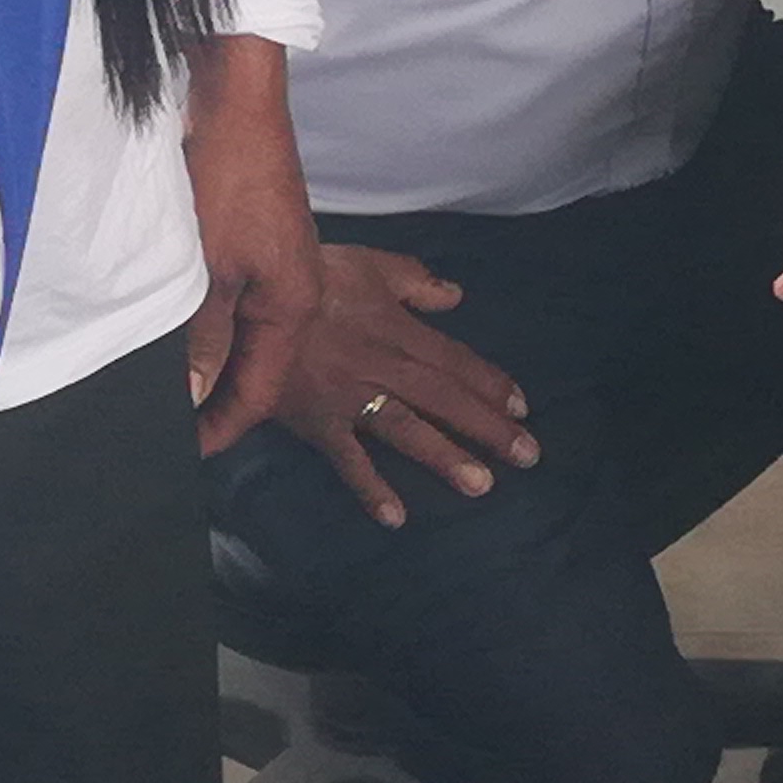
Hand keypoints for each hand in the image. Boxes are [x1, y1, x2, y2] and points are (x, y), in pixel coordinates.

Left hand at [180, 40, 323, 455]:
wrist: (233, 98)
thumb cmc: (226, 177)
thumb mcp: (208, 266)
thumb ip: (203, 336)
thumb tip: (193, 398)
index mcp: (295, 306)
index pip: (260, 391)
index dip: (221, 428)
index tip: (184, 458)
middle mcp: (295, 292)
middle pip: (257, 368)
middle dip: (217, 404)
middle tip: (169, 436)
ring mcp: (277, 266)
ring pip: (245, 336)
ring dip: (212, 365)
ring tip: (170, 396)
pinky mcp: (257, 243)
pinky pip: (237, 305)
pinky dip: (211, 329)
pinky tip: (182, 337)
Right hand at [272, 243, 538, 525]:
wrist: (255, 292)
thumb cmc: (312, 274)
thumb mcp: (371, 264)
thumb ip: (415, 281)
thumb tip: (456, 296)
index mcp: (398, 330)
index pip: (455, 361)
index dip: (491, 384)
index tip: (522, 407)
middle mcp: (383, 366)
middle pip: (444, 399)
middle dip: (487, 427)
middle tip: (527, 455)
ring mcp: (350, 396)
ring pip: (405, 428)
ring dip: (443, 456)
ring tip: (480, 485)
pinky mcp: (317, 420)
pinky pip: (346, 458)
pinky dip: (369, 488)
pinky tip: (396, 517)